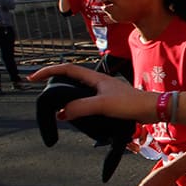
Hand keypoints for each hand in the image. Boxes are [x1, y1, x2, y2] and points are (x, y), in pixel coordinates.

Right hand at [29, 64, 156, 121]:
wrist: (153, 109)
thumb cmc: (131, 103)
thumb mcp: (103, 105)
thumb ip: (81, 107)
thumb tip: (61, 113)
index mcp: (95, 78)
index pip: (66, 69)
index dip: (48, 71)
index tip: (33, 78)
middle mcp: (97, 82)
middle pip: (70, 79)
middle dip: (55, 84)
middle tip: (43, 95)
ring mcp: (103, 92)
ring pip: (78, 92)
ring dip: (66, 98)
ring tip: (56, 108)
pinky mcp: (109, 102)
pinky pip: (87, 102)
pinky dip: (78, 107)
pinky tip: (76, 116)